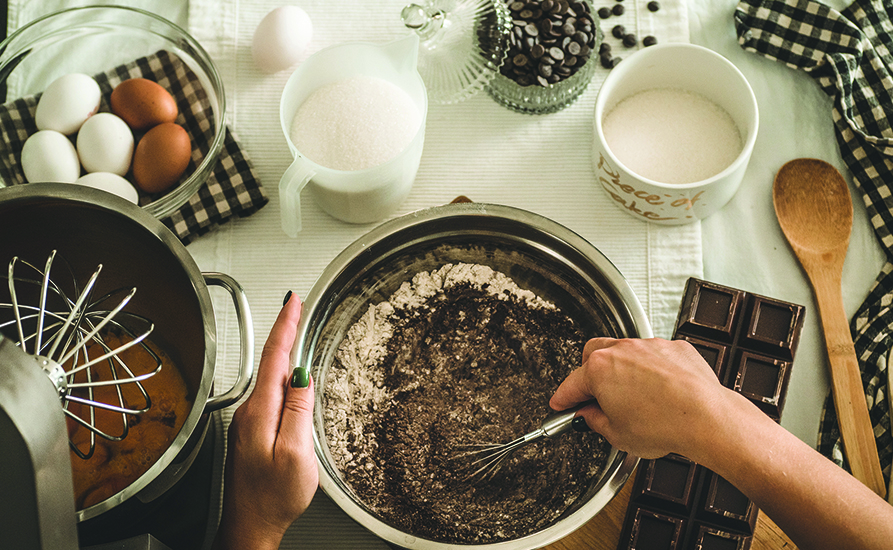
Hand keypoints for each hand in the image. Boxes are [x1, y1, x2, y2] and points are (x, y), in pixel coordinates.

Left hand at [212, 292, 317, 549]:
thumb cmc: (272, 498)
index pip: (274, 357)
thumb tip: (303, 377)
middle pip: (271, 363)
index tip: (293, 301)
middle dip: (284, 331)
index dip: (285, 325)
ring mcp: (251, 423)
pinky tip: (292, 379)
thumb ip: (300, 411)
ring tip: (296, 333)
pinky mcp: (254, 433)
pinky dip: (283, 379)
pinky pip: (272, 397)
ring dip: (284, 354)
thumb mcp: (296, 454)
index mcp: (261, 412)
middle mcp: (251, 413)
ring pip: (271, 380)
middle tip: (296, 306)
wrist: (250, 527)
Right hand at [550, 337, 734, 459]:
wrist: (706, 418)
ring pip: (625, 351)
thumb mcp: (617, 434)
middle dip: (589, 372)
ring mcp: (649, 346)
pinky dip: (652, 369)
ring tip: (633, 395)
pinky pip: (655, 355)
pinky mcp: (674, 348)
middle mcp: (621, 350)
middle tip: (595, 395)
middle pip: (593, 354)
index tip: (561, 403)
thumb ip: (595, 421)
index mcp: (599, 369)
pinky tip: (660, 390)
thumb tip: (590, 416)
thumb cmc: (663, 425)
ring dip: (622, 368)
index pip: (572, 384)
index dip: (563, 398)